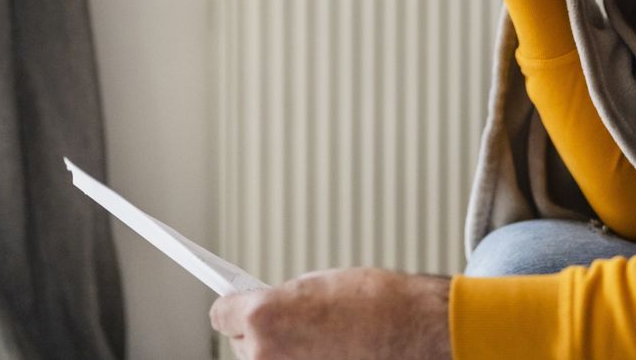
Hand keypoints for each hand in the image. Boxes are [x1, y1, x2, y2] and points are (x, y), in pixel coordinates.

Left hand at [210, 268, 451, 359]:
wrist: (414, 329)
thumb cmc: (375, 301)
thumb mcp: (316, 282)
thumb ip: (283, 298)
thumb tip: (272, 310)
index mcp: (262, 317)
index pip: (221, 313)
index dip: (234, 305)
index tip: (238, 303)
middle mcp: (264, 354)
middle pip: (241, 343)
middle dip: (261, 332)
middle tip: (290, 321)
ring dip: (281, 352)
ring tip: (316, 339)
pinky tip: (326, 352)